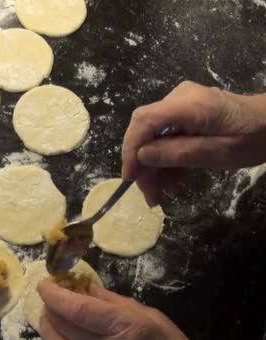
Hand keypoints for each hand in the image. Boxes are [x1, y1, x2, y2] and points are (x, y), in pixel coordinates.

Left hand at [37, 280, 188, 339]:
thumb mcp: (145, 314)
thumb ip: (111, 300)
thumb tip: (83, 286)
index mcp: (124, 327)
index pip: (77, 310)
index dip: (55, 296)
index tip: (43, 285)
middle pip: (63, 327)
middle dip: (50, 309)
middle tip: (49, 298)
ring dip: (49, 328)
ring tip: (51, 316)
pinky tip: (60, 334)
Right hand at [121, 81, 265, 205]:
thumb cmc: (254, 137)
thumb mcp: (221, 153)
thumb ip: (180, 153)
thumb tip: (142, 156)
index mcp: (191, 104)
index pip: (145, 120)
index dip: (131, 148)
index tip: (131, 177)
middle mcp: (179, 98)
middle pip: (145, 129)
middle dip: (143, 164)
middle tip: (151, 195)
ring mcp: (179, 104)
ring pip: (152, 136)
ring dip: (154, 167)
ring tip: (163, 193)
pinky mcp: (182, 113)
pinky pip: (164, 135)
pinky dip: (165, 159)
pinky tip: (173, 180)